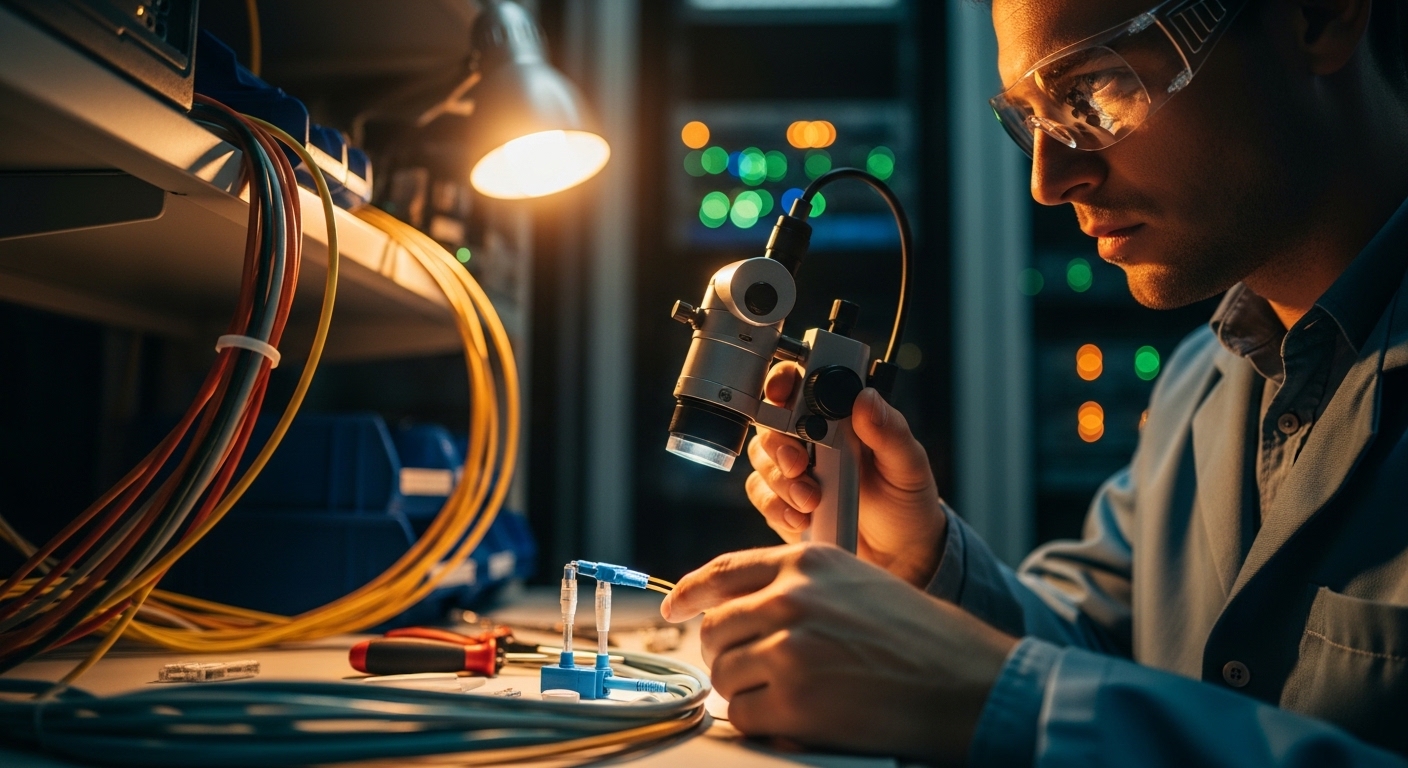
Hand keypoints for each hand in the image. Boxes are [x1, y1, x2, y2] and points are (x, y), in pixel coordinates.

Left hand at [661, 543, 1017, 764]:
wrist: (965, 683)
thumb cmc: (921, 638)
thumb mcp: (855, 584)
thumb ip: (798, 586)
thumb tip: (740, 605)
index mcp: (806, 562)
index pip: (723, 572)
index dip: (690, 592)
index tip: (672, 608)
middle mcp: (791, 597)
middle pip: (715, 629)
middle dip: (728, 654)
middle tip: (756, 671)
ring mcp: (788, 647)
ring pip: (724, 673)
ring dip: (747, 690)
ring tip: (789, 695)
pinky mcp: (792, 699)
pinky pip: (743, 715)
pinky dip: (762, 723)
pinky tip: (797, 718)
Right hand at [747, 363, 945, 587]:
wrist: (899, 555)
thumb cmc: (906, 501)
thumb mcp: (908, 465)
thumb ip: (890, 431)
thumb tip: (866, 398)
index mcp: (840, 417)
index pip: (802, 385)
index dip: (783, 381)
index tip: (782, 394)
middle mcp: (811, 438)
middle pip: (771, 421)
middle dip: (780, 443)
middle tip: (798, 464)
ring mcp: (793, 470)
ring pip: (763, 460)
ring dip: (782, 480)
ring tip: (811, 500)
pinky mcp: (782, 503)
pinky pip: (761, 496)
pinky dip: (777, 507)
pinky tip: (802, 518)